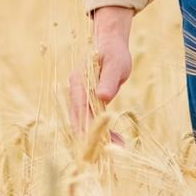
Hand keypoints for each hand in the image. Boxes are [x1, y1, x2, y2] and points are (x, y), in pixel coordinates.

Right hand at [68, 5, 133, 136]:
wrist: (110, 43)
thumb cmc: (114, 52)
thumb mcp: (116, 64)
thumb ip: (109, 80)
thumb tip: (102, 97)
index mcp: (79, 83)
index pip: (80, 112)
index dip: (90, 130)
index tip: (104, 145)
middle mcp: (75, 92)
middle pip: (79, 122)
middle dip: (94, 140)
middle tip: (114, 152)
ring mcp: (80, 97)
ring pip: (84, 123)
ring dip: (99, 137)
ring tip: (120, 146)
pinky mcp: (87, 101)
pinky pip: (91, 119)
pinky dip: (101, 130)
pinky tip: (115, 138)